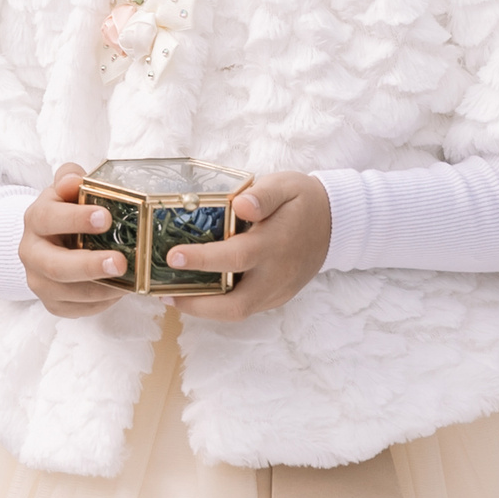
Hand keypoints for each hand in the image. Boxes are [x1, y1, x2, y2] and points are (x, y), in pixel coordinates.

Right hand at [21, 166, 128, 318]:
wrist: (50, 241)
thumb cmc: (66, 212)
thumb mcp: (66, 191)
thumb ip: (69, 179)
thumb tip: (74, 179)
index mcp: (35, 220)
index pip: (49, 218)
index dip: (75, 218)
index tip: (106, 217)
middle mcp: (31, 253)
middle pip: (55, 265)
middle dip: (89, 266)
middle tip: (120, 262)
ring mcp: (40, 282)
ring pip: (69, 292)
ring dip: (102, 288)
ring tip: (130, 280)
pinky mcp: (53, 304)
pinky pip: (79, 309)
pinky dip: (102, 303)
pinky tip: (121, 291)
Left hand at [168, 171, 332, 321]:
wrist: (336, 223)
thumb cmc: (302, 201)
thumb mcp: (285, 185)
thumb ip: (263, 195)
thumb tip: (241, 205)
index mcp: (276, 244)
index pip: (236, 257)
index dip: (203, 260)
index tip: (173, 256)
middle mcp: (277, 275)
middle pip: (235, 304)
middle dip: (196, 304)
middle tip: (163, 292)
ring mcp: (278, 290)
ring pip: (238, 312)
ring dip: (203, 309)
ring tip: (171, 294)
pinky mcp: (277, 297)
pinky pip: (245, 307)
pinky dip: (218, 305)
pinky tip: (196, 291)